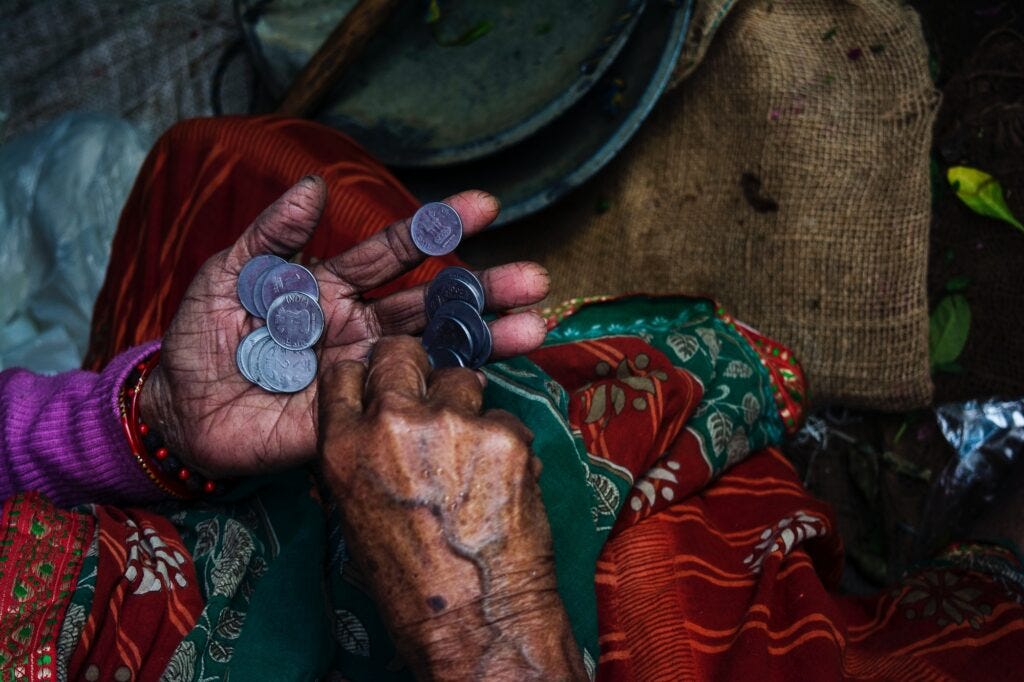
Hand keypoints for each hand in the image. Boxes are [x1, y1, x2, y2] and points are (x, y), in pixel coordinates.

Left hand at [140, 177, 549, 476]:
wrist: (180, 411)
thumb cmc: (203, 339)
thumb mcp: (227, 275)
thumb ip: (270, 236)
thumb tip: (313, 187)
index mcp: (334, 287)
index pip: (395, 251)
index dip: (437, 228)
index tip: (485, 207)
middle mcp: (362, 326)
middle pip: (432, 303)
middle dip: (483, 288)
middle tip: (534, 278)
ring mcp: (366, 373)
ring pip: (433, 352)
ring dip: (484, 338)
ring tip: (534, 327)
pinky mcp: (358, 417)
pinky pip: (405, 403)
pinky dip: (444, 392)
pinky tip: (485, 380)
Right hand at [319, 336, 584, 680]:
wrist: (474, 621)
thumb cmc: (412, 584)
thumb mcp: (357, 515)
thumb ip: (362, 458)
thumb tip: (378, 425)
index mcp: (344, 448)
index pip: (344, 374)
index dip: (368, 375)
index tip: (385, 382)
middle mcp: (391, 425)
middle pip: (401, 354)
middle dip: (418, 367)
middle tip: (435, 391)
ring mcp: (451, 424)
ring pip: (462, 379)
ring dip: (469, 405)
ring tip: (475, 453)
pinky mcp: (504, 435)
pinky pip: (507, 418)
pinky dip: (508, 444)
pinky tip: (505, 482)